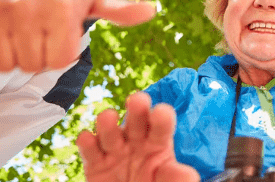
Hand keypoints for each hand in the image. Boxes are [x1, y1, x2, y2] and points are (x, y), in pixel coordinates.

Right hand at [0, 0, 155, 71]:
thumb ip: (120, 10)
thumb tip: (152, 11)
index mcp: (65, 6)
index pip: (63, 59)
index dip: (61, 53)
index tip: (59, 37)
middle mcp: (33, 6)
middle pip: (36, 64)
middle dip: (39, 55)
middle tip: (39, 34)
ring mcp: (3, 10)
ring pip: (10, 63)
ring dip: (17, 55)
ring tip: (23, 32)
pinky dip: (0, 52)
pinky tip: (7, 33)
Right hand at [77, 92, 199, 181]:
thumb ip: (178, 176)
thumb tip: (189, 175)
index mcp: (158, 141)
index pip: (162, 123)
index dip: (161, 116)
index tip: (161, 113)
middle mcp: (137, 140)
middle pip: (137, 118)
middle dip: (137, 106)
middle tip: (137, 100)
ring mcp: (115, 149)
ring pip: (109, 128)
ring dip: (107, 121)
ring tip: (109, 118)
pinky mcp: (95, 163)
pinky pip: (88, 148)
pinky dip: (86, 141)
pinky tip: (88, 139)